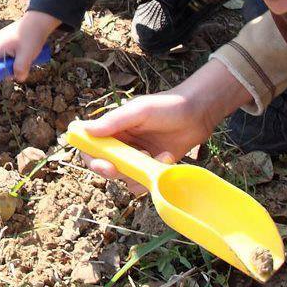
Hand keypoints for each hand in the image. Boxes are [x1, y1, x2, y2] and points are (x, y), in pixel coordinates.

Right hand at [0, 10, 59, 80]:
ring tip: (22, 61)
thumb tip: (19, 78)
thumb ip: (20, 69)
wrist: (39, 19)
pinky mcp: (7, 38)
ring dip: (9, 62)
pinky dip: (12, 56)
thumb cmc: (31, 36)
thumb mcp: (27, 55)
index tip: (1, 74)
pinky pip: (5, 51)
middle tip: (15, 69)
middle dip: (2, 67)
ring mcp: (1, 39)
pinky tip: (24, 54)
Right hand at [73, 60, 250, 191]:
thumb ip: (114, 121)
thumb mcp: (139, 110)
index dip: (91, 158)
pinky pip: (143, 180)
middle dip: (112, 171)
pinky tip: (165, 158)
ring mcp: (137, 156)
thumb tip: (86, 130)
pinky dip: (153, 175)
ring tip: (154, 156)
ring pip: (124, 176)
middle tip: (120, 171)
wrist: (199, 113)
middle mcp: (121, 143)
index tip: (104, 165)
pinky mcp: (152, 166)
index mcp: (112, 128)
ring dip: (137, 172)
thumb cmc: (167, 105)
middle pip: (104, 165)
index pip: (90, 146)